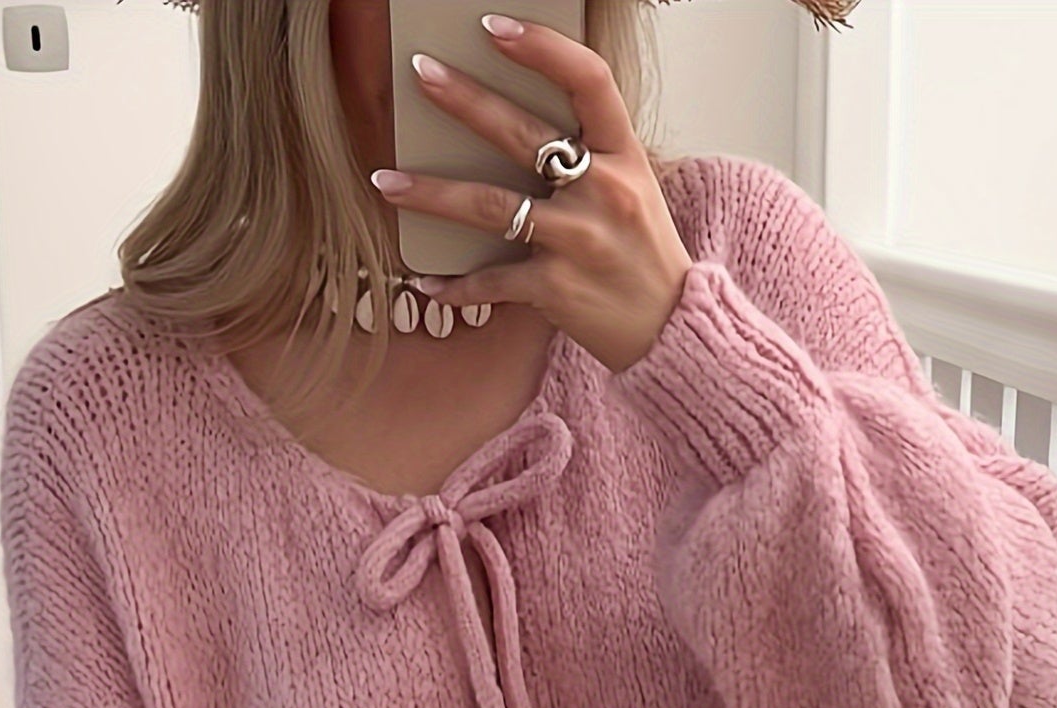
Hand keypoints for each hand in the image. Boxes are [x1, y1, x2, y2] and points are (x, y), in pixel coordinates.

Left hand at [369, 13, 694, 374]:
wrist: (670, 329)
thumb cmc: (643, 254)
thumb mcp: (634, 188)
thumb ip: (589, 155)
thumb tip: (517, 123)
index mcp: (624, 155)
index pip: (588, 82)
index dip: (542, 48)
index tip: (494, 27)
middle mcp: (603, 191)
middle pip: (522, 134)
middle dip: (464, 100)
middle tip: (419, 74)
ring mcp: (577, 240)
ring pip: (490, 206)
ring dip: (431, 194)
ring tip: (386, 181)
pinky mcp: (555, 288)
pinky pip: (492, 281)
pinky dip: (455, 286)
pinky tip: (425, 283)